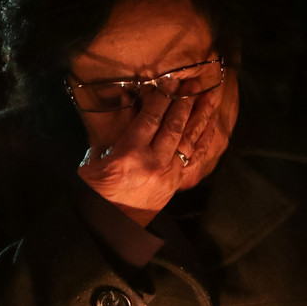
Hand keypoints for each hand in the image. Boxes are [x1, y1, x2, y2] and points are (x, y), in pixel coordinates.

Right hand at [76, 86, 224, 225]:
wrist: (110, 224)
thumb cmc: (95, 188)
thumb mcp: (96, 157)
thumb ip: (115, 131)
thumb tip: (128, 103)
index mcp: (128, 155)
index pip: (149, 119)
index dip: (161, 98)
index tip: (170, 81)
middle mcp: (153, 163)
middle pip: (174, 126)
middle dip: (185, 102)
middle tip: (193, 83)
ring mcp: (169, 174)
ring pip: (189, 140)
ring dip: (201, 117)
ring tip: (210, 97)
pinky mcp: (177, 183)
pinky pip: (196, 158)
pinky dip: (205, 140)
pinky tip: (211, 125)